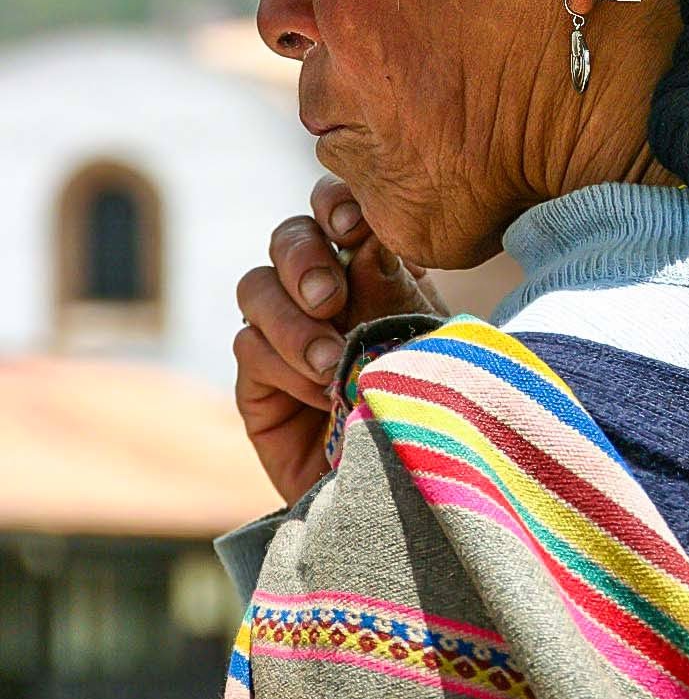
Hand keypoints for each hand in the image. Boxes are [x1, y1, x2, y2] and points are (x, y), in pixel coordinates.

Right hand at [233, 173, 448, 503]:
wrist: (411, 493)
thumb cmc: (429, 407)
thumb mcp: (416, 339)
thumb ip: (385, 286)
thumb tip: (362, 232)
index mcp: (370, 265)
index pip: (335, 210)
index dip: (334, 205)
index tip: (353, 228)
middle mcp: (321, 292)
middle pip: (287, 239)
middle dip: (303, 258)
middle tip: (328, 296)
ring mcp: (284, 335)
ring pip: (256, 288)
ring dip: (291, 321)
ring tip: (331, 360)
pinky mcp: (257, 384)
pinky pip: (250, 349)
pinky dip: (284, 366)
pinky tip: (322, 394)